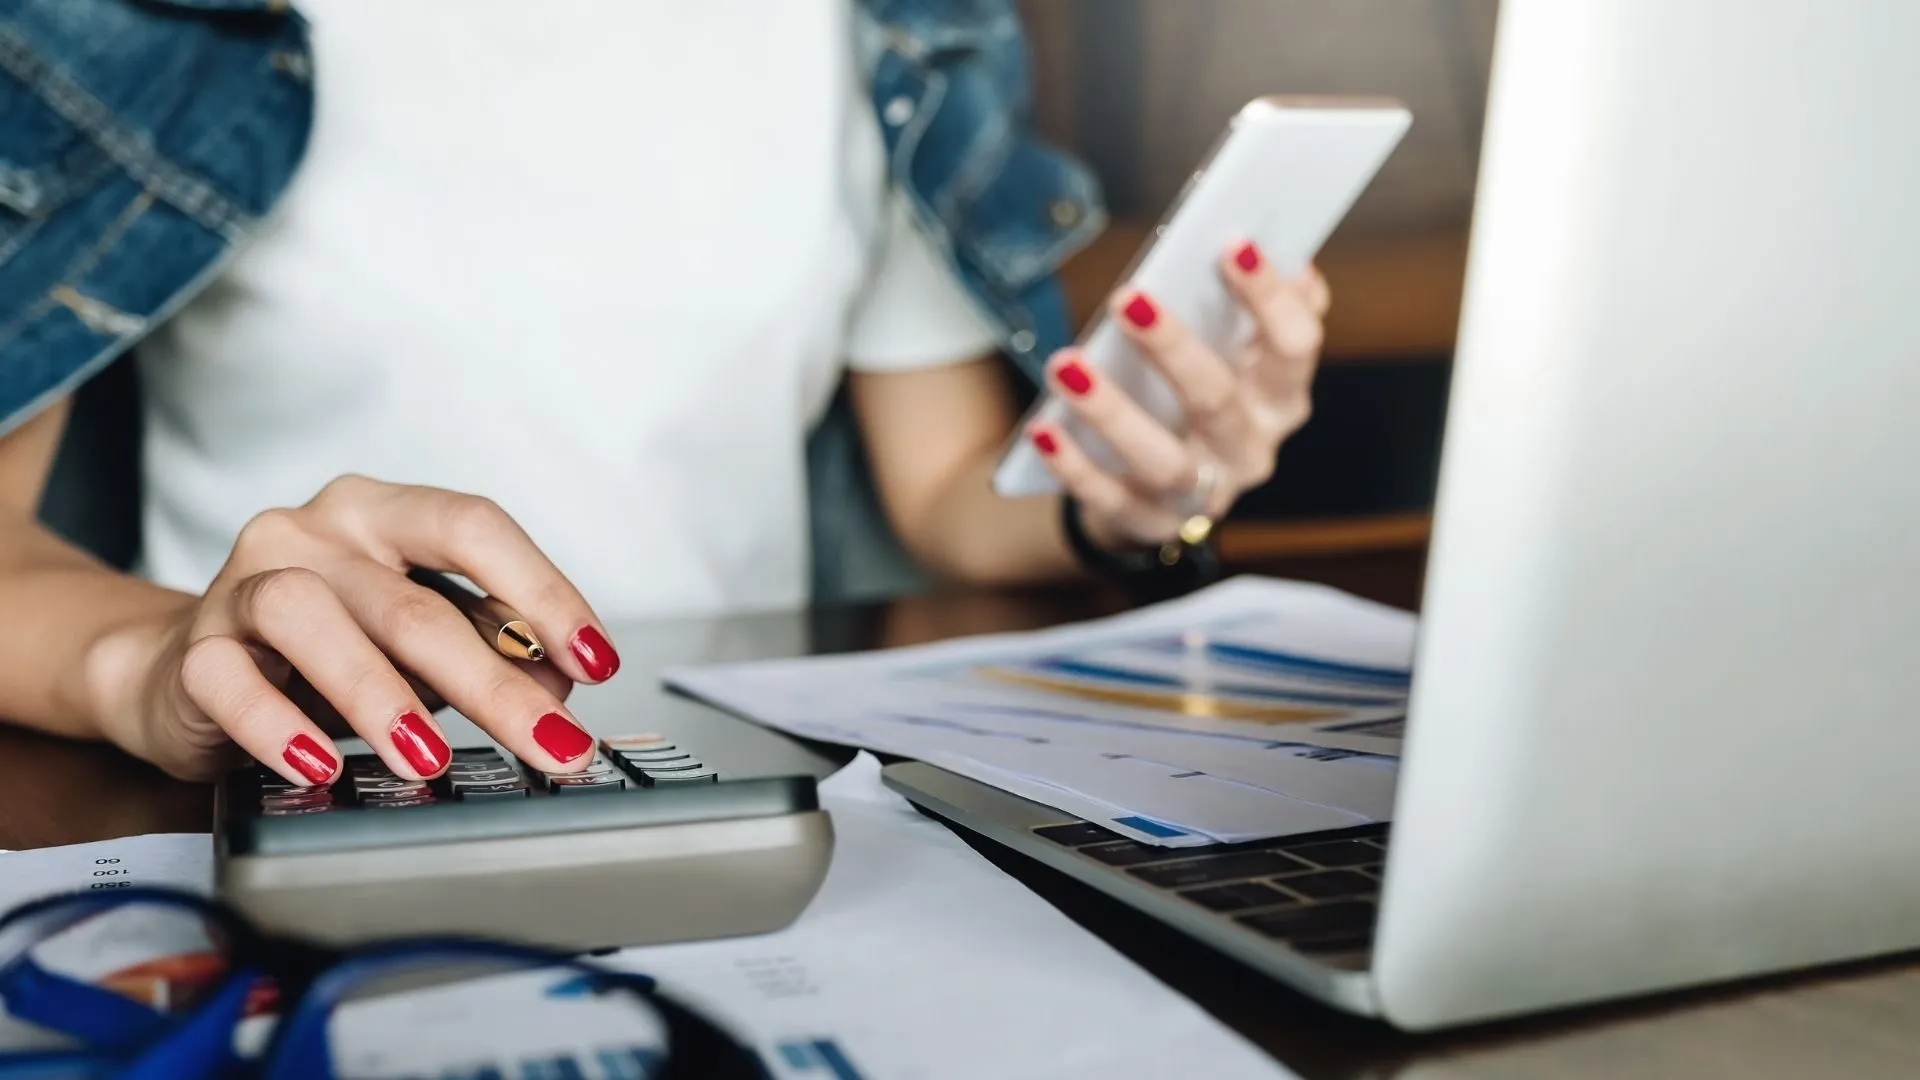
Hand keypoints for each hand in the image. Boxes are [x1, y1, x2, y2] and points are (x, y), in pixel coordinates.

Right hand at [88, 476, 619, 784]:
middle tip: (549, 744)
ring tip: (428, 758)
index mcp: (383, 514)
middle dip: (492, 683)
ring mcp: (243, 585)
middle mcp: (313, 532)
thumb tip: (561, 684)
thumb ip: (490, 645)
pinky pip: (230, 682)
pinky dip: (277, 727)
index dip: (543, 590)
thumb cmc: (325, 652)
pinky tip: (320, 766)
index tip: (597, 660)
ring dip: (379, 696)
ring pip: (310, 618)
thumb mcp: (420, 642)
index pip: (474, 526)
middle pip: (413, 601)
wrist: (184, 673)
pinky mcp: (192, 653)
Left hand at [1027, 239, 1328, 547]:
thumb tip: (1292, 259)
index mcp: (1281, 395)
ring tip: (1065, 365)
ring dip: (1112, 412)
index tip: (1232, 242)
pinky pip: (1108, 498)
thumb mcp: (1236, 352)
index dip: (1269, 298)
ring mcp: (1204, 494)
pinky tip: (1042, 430)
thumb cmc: (1198, 392)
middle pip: (1218, 401)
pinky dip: (1074, 466)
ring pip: (1162, 459)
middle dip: (1173, 349)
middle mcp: (1251, 449)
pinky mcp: (1150, 522)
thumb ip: (1257, 308)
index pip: (1294, 347)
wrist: (1164, 484)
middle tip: (1128, 298)